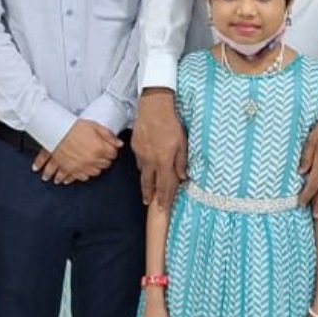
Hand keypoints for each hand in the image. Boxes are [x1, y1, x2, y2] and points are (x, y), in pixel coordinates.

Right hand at [32, 120, 118, 183]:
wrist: (56, 131)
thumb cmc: (73, 127)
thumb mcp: (94, 126)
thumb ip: (108, 135)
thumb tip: (119, 143)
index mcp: (100, 148)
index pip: (113, 154)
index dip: (111, 150)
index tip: (108, 147)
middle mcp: (92, 159)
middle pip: (106, 164)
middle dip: (104, 158)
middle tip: (99, 152)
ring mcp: (82, 166)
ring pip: (96, 172)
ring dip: (95, 166)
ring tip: (91, 158)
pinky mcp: (72, 170)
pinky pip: (83, 177)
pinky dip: (84, 173)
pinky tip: (83, 167)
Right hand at [134, 90, 185, 208]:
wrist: (153, 108)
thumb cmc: (170, 123)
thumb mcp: (182, 143)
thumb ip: (181, 162)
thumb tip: (183, 177)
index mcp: (163, 160)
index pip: (164, 185)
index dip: (163, 198)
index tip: (162, 208)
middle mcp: (150, 160)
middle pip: (148, 183)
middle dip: (149, 195)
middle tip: (148, 203)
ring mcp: (141, 154)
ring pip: (142, 172)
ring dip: (145, 181)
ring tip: (147, 189)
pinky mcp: (135, 146)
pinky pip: (139, 161)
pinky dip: (142, 166)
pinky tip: (146, 166)